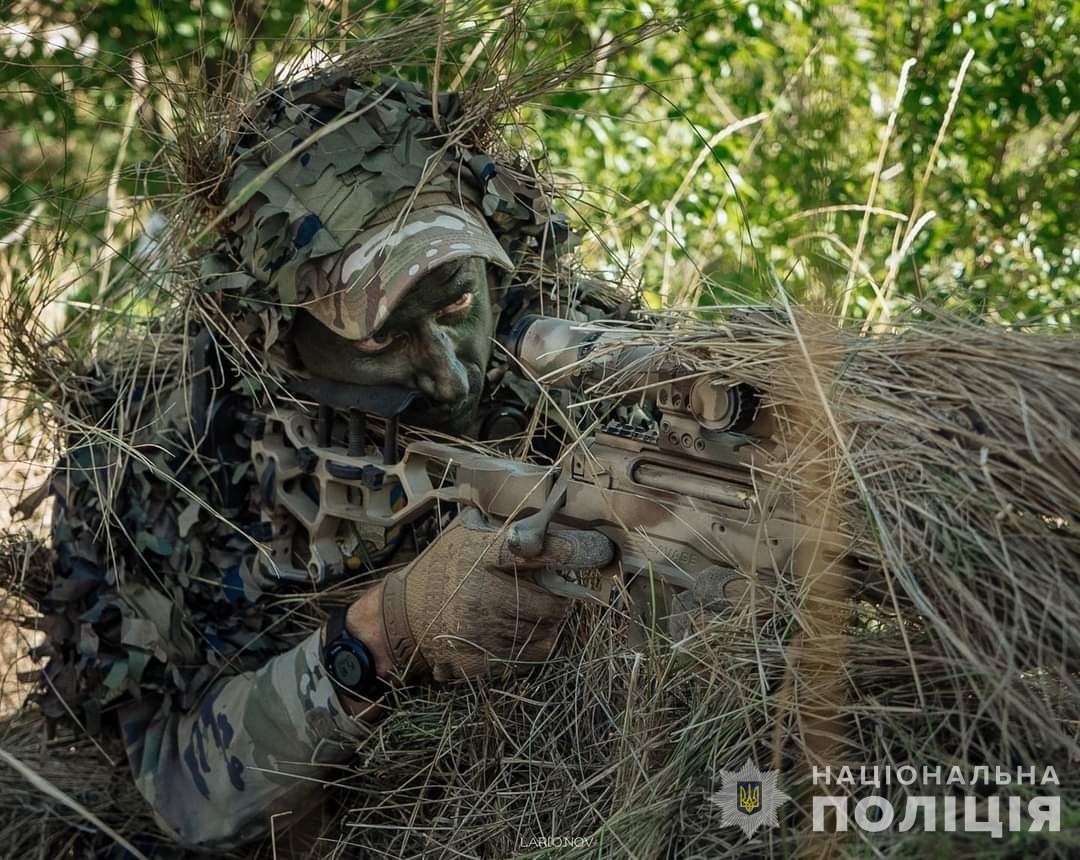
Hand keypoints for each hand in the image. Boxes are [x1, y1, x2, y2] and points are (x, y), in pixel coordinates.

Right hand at [378, 508, 613, 681]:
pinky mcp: (482, 661)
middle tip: (559, 592)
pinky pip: (531, 655)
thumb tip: (550, 502)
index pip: (542, 550)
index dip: (577, 550)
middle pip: (552, 604)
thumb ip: (501, 522)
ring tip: (533, 610)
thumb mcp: (463, 532)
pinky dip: (537, 644)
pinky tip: (523, 631)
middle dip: (562, 599)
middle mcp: (487, 594)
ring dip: (550, 622)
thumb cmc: (440, 567)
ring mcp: (485, 631)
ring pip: (546, 632)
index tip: (600, 550)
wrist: (402, 616)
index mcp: (484, 555)